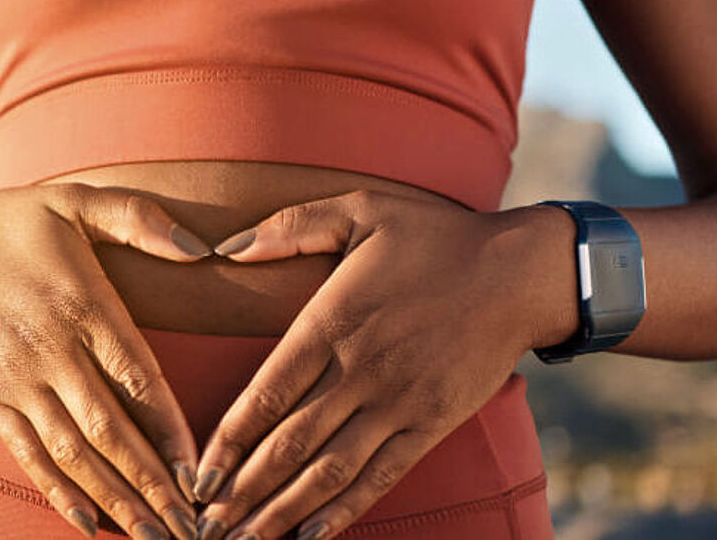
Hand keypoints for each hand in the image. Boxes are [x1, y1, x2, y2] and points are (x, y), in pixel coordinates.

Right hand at [0, 182, 214, 539]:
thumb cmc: (17, 220)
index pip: (137, 377)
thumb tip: (201, 247)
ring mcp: (16, 378)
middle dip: (152, 483)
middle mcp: (50, 348)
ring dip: (114, 499)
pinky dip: (59, 492)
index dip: (170, 428)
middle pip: (109, 428)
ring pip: (71, 451)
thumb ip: (140, 218)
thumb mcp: (78, 200)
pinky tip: (90, 525)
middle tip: (192, 527)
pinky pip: (28, 453)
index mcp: (83, 303)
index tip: (201, 471)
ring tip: (152, 537)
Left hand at [189, 190, 564, 539]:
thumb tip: (226, 248)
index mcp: (331, 322)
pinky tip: (311, 537)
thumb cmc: (435, 236)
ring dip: (281, 512)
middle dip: (241, 491)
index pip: (265, 394)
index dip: (227, 441)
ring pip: (327, 471)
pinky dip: (343, 511)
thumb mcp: (359, 209)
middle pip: (287, 444)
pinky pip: (380, 477)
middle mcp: (359, 371)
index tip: (197, 475)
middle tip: (204, 525)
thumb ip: (289, 227)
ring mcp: (397, 403)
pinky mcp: (430, 423)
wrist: (519, 271)